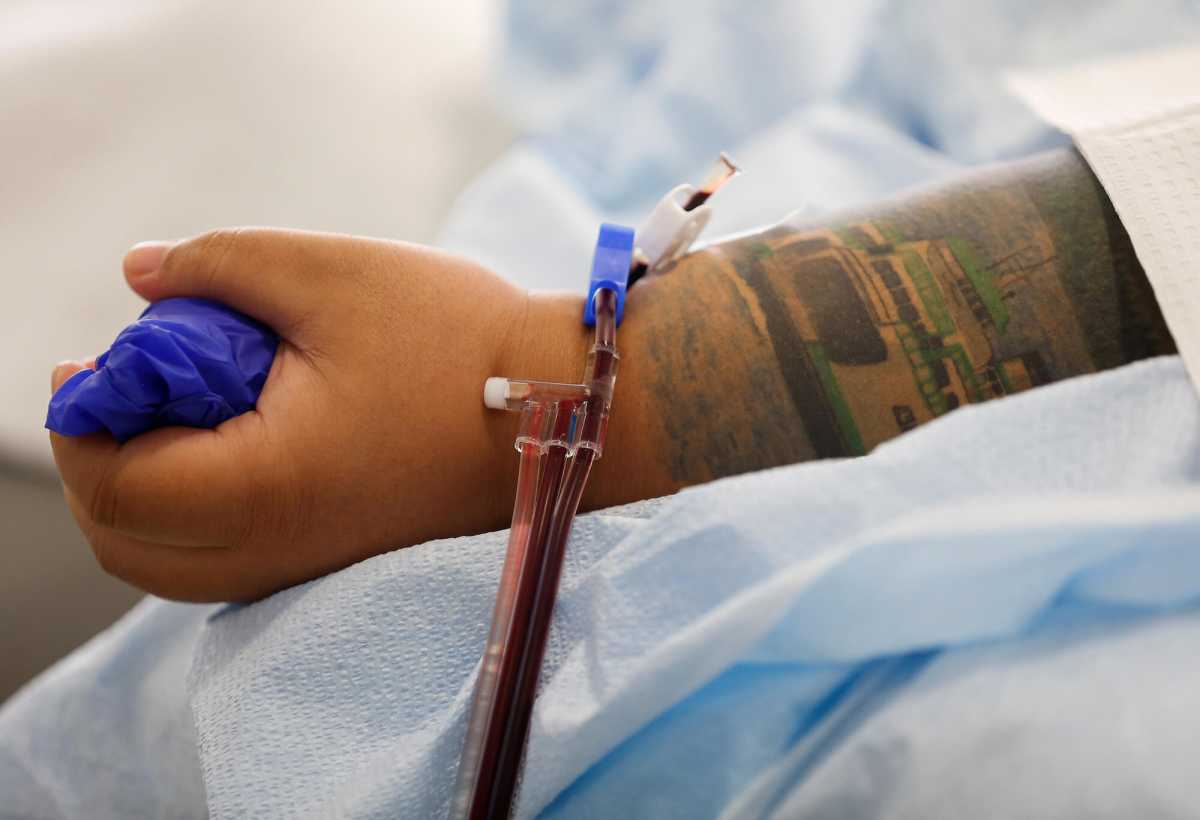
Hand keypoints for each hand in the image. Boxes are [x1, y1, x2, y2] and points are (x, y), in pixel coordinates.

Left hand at [49, 229, 601, 600]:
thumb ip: (218, 264)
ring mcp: (309, 566)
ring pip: (172, 564)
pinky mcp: (335, 560)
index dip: (83, 420)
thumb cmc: (459, 339)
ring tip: (173, 413)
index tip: (90, 363)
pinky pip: (224, 561)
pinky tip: (229, 442)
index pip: (117, 484)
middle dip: (100, 464)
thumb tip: (140, 272)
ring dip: (144, 494)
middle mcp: (278, 549)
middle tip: (121, 389)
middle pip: (127, 543)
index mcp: (266, 486)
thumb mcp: (332, 272)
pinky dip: (194, 512)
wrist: (564, 406)